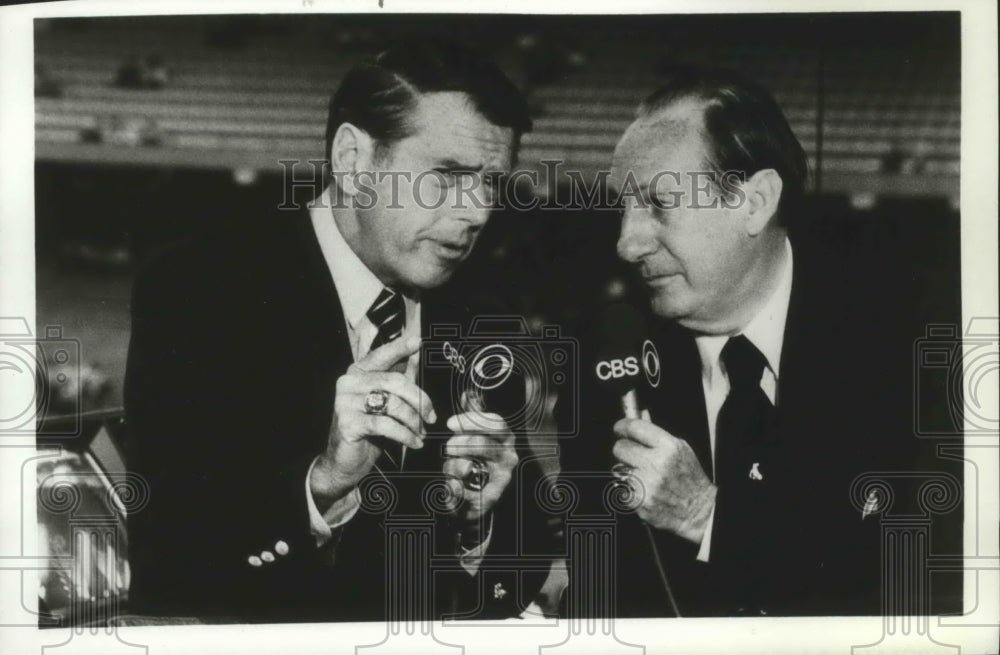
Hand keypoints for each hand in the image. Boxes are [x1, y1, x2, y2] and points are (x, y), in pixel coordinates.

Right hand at [310, 335, 436, 511]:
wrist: (344, 462)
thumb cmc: (369, 429)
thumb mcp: (386, 403)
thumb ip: (399, 380)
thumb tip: (416, 357)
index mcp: (357, 373)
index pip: (381, 356)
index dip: (399, 348)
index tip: (418, 341)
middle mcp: (348, 383)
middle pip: (395, 382)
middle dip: (419, 400)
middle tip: (431, 417)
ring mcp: (345, 402)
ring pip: (393, 404)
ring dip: (414, 421)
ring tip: (422, 433)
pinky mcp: (348, 423)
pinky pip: (386, 425)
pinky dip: (406, 435)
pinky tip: (415, 442)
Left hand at [441, 392, 517, 541]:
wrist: (477, 497)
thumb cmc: (477, 459)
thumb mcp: (475, 436)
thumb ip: (472, 418)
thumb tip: (468, 393)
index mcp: (504, 438)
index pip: (496, 424)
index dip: (473, 421)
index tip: (450, 423)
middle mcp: (507, 457)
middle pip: (486, 444)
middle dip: (462, 444)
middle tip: (447, 447)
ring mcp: (501, 479)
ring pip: (472, 467)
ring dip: (454, 467)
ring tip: (447, 468)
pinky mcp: (490, 499)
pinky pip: (467, 493)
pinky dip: (454, 490)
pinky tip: (450, 487)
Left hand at [612, 417, 716, 544]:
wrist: (699, 511)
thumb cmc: (690, 479)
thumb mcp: (681, 450)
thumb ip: (658, 434)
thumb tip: (641, 415)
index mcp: (669, 447)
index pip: (634, 427)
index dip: (623, 426)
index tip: (620, 429)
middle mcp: (656, 464)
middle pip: (620, 448)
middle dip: (624, 450)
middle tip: (633, 456)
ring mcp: (645, 484)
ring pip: (619, 469)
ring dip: (628, 471)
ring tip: (645, 477)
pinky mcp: (638, 501)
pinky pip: (621, 488)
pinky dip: (629, 489)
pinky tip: (644, 490)